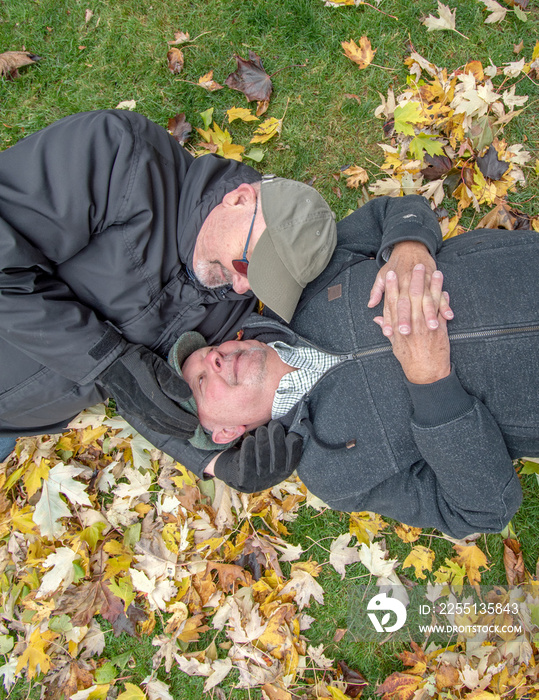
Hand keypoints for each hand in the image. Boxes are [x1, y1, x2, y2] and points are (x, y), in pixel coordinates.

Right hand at [99, 344, 197, 438]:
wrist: (111, 363)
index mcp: (149, 393)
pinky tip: (167, 429)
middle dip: (180, 429)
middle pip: (164, 423)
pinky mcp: (129, 411)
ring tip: (184, 433)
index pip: (170, 412)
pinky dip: (160, 429)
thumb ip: (171, 380)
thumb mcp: (156, 363)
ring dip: (171, 432)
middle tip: (193, 431)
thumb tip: (187, 397)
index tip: (195, 423)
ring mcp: (134, 410)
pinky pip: (147, 424)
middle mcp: (141, 405)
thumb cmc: (137, 360)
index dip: (184, 420)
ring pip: (156, 426)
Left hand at [212, 421, 302, 491]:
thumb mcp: (274, 450)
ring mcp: (259, 480)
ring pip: (263, 460)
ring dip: (263, 443)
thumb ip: (281, 437)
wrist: (237, 472)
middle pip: (278, 458)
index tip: (290, 432)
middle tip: (275, 425)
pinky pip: (247, 464)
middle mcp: (274, 477)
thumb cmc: (260, 453)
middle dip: (277, 439)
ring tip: (261, 430)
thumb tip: (293, 417)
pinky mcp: (244, 480)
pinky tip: (248, 439)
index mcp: (286, 469)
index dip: (294, 446)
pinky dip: (248, 451)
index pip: (294, 458)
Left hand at [368, 241, 452, 336]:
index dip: (389, 319)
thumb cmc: (395, 265)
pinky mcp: (433, 281)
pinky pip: (440, 295)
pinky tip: (449, 316)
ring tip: (431, 327)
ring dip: (429, 314)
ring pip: (425, 301)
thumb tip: (370, 305)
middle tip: (406, 332)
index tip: (388, 332)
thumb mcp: (381, 276)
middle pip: (406, 304)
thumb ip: (377, 291)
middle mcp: (406, 285)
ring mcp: (421, 283)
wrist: (410, 246)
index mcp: (394, 286)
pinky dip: (445, 305)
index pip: (390, 306)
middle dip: (406, 318)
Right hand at [375, 264, 450, 383]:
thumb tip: (379, 320)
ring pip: (428, 301)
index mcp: (398, 328)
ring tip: (433, 271)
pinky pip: (442, 311)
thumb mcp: (395, 346)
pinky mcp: (440, 330)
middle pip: (412, 297)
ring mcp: (426, 326)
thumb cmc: (410, 361)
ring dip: (432, 285)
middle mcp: (411, 325)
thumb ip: (388, 330)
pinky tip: (444, 288)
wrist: (427, 374)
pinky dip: (443, 299)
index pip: (393, 303)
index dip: (392, 287)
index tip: (390, 274)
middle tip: (414, 265)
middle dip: (413, 280)